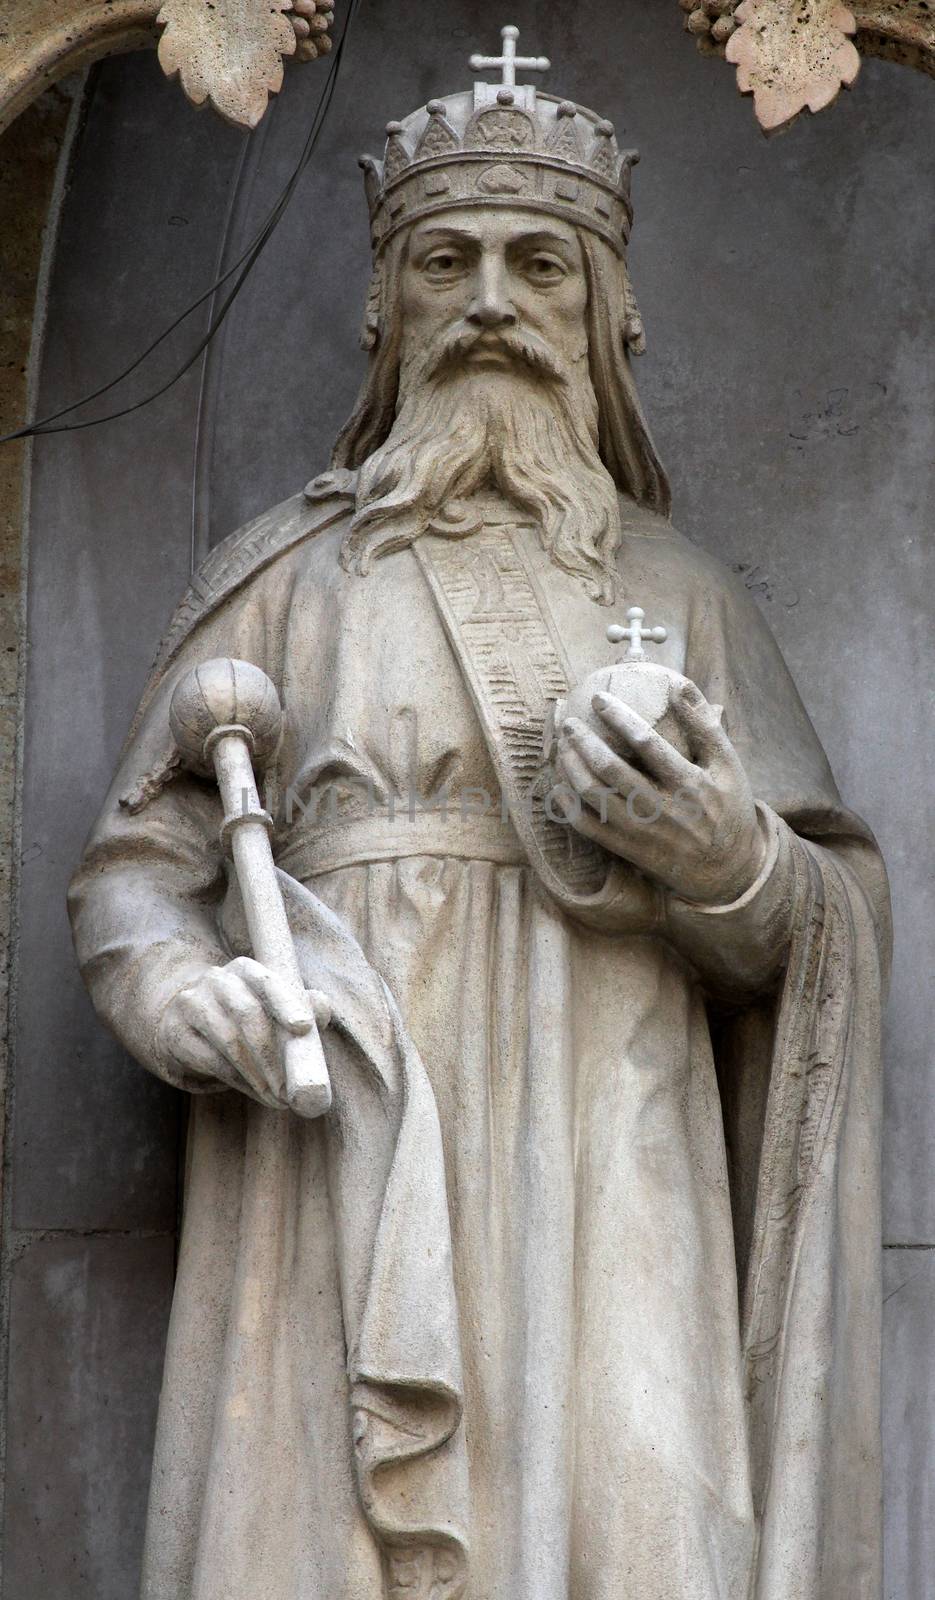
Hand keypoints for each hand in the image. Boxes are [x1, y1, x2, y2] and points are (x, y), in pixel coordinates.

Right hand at [157, 956, 330, 1108]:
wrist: (192, 1025)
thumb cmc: (247, 1017)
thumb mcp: (275, 1008)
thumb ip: (304, 1006)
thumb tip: (322, 1007)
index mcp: (246, 969)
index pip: (267, 981)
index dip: (286, 1002)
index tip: (304, 1027)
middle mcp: (216, 980)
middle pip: (248, 1014)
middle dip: (273, 1056)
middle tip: (290, 1088)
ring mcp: (192, 1003)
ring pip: (229, 1041)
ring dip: (257, 1075)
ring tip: (277, 1098)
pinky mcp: (176, 1032)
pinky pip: (210, 1060)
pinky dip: (237, 1081)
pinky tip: (255, 1092)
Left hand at [554, 677, 766, 904]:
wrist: (727, 869)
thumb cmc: (728, 807)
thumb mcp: (727, 764)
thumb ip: (704, 723)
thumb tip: (678, 684)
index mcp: (689, 783)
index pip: (646, 742)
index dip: (618, 717)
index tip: (600, 698)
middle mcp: (662, 808)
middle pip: (610, 769)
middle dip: (583, 741)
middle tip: (569, 722)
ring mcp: (642, 831)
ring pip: (594, 796)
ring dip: (571, 768)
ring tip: (562, 747)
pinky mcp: (628, 849)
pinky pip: (588, 827)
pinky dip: (568, 805)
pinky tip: (558, 786)